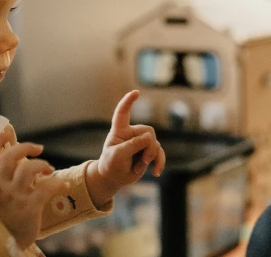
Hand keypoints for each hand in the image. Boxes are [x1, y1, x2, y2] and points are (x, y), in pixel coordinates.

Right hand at [0, 128, 69, 248]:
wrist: (9, 242)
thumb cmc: (8, 213)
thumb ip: (4, 176)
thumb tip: (16, 152)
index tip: (6, 132)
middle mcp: (1, 188)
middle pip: (9, 157)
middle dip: (26, 147)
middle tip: (38, 149)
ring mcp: (15, 198)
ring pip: (27, 169)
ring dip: (42, 164)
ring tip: (49, 170)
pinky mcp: (30, 207)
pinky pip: (46, 188)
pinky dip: (57, 184)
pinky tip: (62, 186)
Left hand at [86, 90, 165, 206]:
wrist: (114, 178)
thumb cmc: (111, 165)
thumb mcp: (117, 156)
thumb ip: (132, 145)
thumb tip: (150, 137)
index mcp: (120, 131)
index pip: (123, 113)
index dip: (128, 102)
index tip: (136, 92)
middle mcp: (132, 133)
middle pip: (148, 131)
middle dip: (148, 147)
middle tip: (142, 162)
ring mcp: (142, 142)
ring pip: (155, 143)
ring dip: (151, 157)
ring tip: (140, 168)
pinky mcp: (149, 152)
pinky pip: (160, 153)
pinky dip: (159, 162)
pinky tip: (156, 172)